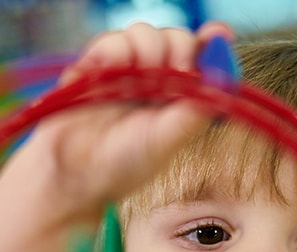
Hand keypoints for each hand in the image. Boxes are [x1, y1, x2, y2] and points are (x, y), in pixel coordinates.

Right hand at [23, 21, 232, 225]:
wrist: (72, 173)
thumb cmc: (121, 166)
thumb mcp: (167, 140)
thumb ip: (197, 108)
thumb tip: (224, 74)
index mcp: (177, 97)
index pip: (201, 55)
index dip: (212, 41)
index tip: (217, 34)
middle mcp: (153, 80)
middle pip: (175, 36)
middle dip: (177, 48)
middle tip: (172, 73)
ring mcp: (123, 70)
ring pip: (143, 32)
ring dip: (144, 51)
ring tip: (132, 85)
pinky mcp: (94, 66)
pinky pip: (110, 41)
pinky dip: (113, 52)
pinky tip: (108, 76)